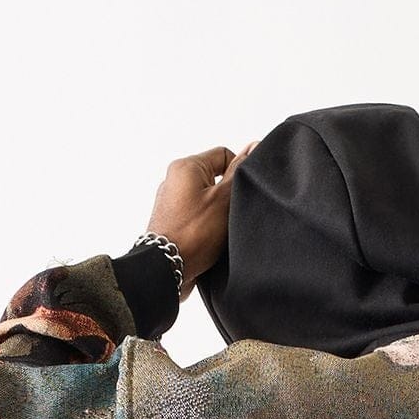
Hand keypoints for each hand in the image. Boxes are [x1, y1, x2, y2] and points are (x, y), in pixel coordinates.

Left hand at [146, 143, 253, 291]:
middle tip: (232, 214)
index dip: (239, 171)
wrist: (165, 271)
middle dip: (228, 195)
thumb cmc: (193, 235)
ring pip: (207, 200)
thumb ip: (239, 172)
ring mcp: (171, 203)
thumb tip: (253, 147)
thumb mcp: (224, 199)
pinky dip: (207, 227)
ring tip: (221, 231)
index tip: (243, 192)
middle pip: (214, 178)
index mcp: (186, 166)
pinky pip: (197, 218)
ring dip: (218, 214)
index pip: (223, 154)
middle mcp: (174, 181)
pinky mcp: (172, 224)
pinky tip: (211, 241)